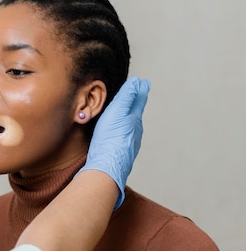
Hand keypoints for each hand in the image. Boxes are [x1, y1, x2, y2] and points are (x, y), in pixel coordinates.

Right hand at [78, 77, 149, 209]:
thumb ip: (126, 97)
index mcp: (134, 119)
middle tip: (136, 95)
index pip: (139, 101)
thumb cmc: (110, 139)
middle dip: (135, 104)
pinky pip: (122, 138)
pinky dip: (121, 131)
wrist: (106, 168)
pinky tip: (116, 135)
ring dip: (128, 119)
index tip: (144, 83)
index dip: (140, 91)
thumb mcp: (117, 112)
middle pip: (135, 114)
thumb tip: (137, 82)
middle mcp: (135, 132)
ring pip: (130, 128)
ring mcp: (129, 144)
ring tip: (124, 114)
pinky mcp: (120, 154)